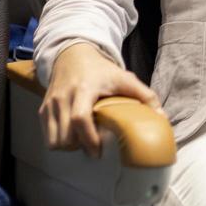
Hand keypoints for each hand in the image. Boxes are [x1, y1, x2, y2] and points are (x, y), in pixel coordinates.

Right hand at [40, 41, 161, 156]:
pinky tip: (73, 135)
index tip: (99, 149)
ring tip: (83, 141)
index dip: (89, 138)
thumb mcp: (124, 78)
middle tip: (95, 147)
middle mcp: (63, 98)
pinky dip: (59, 141)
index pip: (80, 119)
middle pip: (65, 136)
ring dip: (69, 146)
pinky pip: (47, 136)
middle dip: (80, 147)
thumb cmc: (101, 70)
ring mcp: (50, 104)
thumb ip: (144, 96)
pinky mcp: (43, 109)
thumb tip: (161, 118)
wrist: (73, 56)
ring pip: (53, 140)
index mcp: (84, 90)